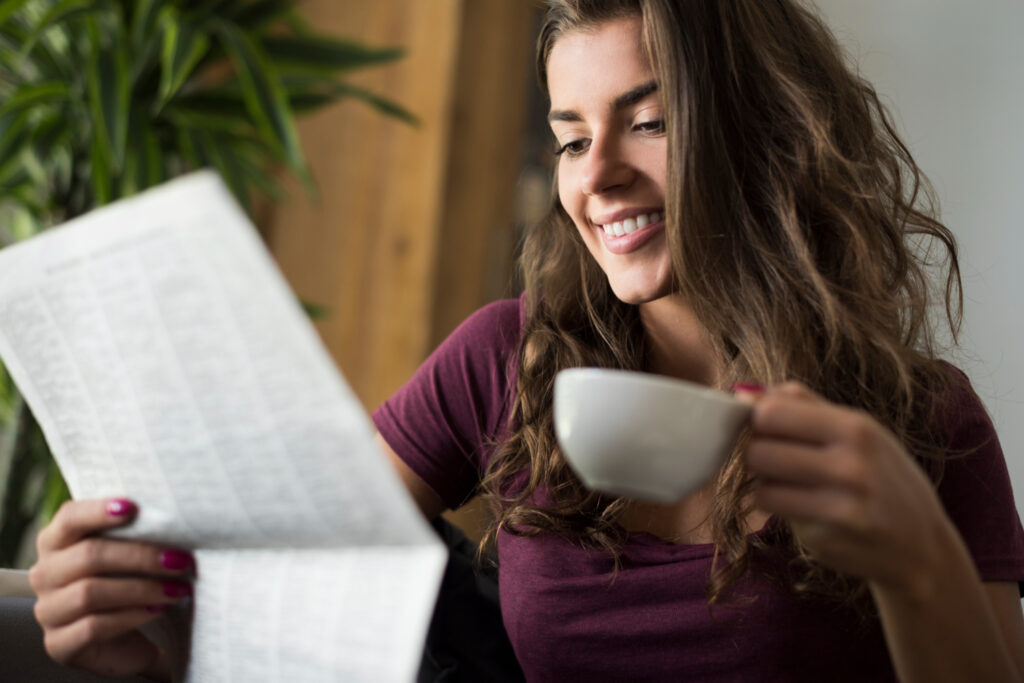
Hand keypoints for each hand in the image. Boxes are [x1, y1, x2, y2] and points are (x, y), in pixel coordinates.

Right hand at [28, 499, 193, 678]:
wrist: (128, 640)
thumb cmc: (129, 582)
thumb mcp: (129, 555)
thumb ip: (135, 533)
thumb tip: (170, 518)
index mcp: (56, 542)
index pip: (69, 518)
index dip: (98, 511)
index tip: (133, 508)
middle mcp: (44, 574)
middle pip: (88, 556)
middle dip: (140, 556)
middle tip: (180, 560)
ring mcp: (48, 611)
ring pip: (89, 593)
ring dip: (142, 589)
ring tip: (177, 589)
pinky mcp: (58, 644)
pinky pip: (92, 627)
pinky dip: (131, 616)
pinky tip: (157, 610)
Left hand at [738, 382, 952, 593]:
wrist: (924, 547)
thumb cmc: (884, 478)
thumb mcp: (860, 431)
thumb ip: (804, 406)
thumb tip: (743, 393)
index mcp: (856, 428)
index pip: (771, 412)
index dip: (756, 420)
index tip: (765, 428)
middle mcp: (850, 465)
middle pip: (758, 450)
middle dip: (758, 454)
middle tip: (776, 461)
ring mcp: (839, 506)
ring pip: (761, 485)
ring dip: (767, 485)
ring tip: (792, 486)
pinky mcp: (826, 539)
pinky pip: (775, 513)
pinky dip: (779, 509)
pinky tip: (806, 509)